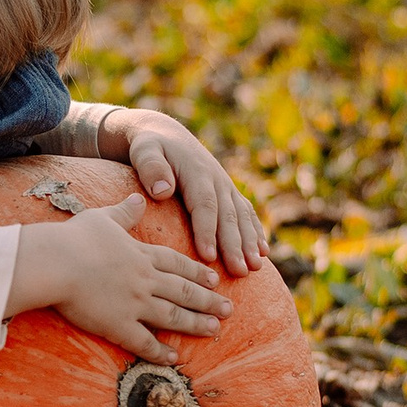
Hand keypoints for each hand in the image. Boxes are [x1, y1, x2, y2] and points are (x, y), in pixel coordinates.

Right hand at [7, 194, 233, 363]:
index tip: (214, 279)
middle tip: (229, 308)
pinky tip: (175, 358)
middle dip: (208, 300)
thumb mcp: (102, 219)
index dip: (197, 272)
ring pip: (173, 316)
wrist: (55, 263)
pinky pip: (144, 342)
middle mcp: (144, 279)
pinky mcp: (118, 325)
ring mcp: (134, 303)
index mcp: (140, 254)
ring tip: (215, 328)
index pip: (177, 264)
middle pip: (183, 291)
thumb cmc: (74, 239)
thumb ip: (125, 212)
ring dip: (196, 323)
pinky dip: (160, 351)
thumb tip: (140, 198)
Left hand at [101, 108, 268, 276]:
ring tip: (255, 267)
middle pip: (228, 216)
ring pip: (241, 217)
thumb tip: (163, 190)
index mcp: (196, 172)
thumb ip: (150, 167)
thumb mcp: (144, 150)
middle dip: (234, 245)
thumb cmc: (150, 147)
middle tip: (239, 271)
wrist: (166, 134)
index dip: (207, 231)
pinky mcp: (229, 193)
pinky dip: (256, 232)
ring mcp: (226, 186)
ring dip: (250, 243)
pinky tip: (263, 253)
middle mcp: (216, 180)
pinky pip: (246, 213)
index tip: (207, 256)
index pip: (204, 205)